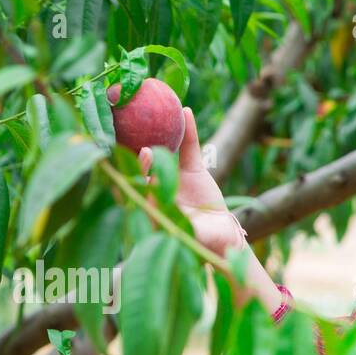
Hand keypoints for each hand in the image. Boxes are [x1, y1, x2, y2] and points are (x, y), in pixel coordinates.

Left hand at [138, 106, 245, 257]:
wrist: (223, 239)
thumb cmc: (201, 243)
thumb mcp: (185, 233)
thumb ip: (169, 217)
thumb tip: (152, 199)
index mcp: (151, 202)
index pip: (135, 184)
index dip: (131, 172)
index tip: (132, 165)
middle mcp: (158, 185)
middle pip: (146, 163)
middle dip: (141, 153)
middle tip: (144, 148)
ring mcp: (175, 175)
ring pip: (166, 151)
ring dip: (161, 134)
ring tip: (163, 120)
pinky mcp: (193, 169)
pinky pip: (190, 147)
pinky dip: (189, 130)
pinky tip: (186, 111)